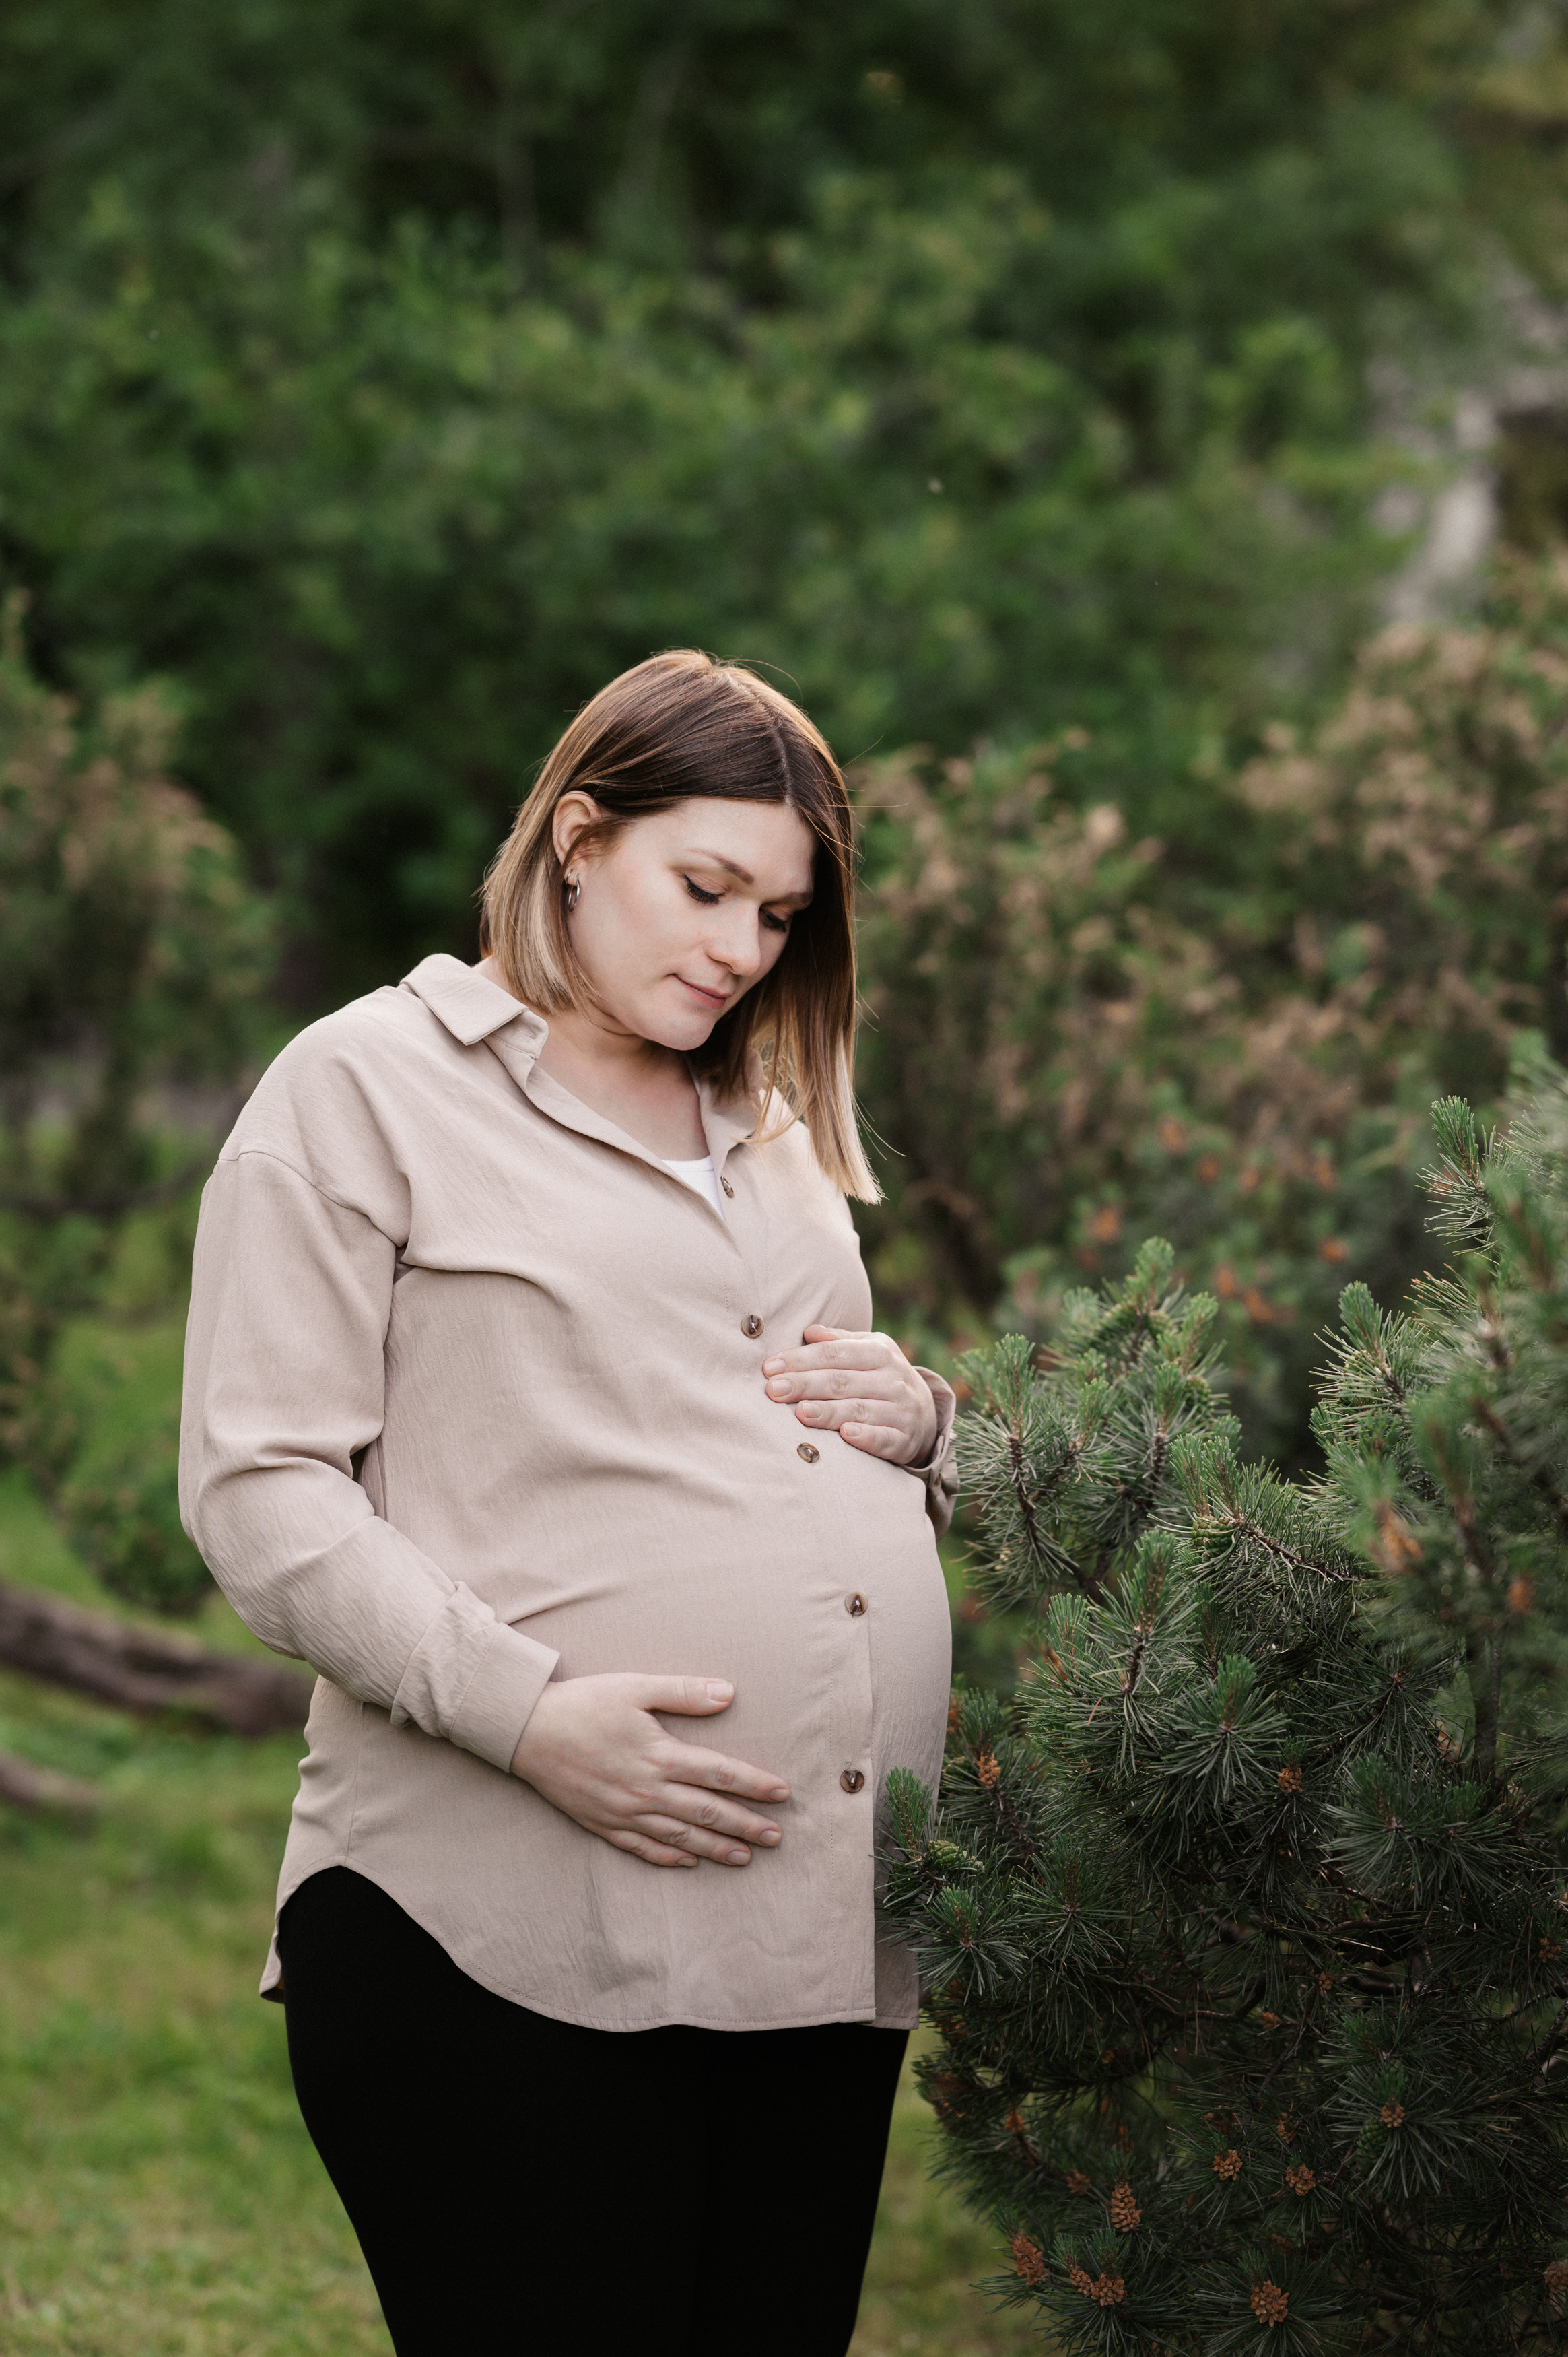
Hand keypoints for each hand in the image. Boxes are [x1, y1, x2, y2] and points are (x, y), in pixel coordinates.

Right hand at [509, 1674, 788, 1868]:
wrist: (526, 1731)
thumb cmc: (583, 1703)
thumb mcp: (635, 1687)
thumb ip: (683, 1692)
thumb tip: (729, 1693)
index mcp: (658, 1754)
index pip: (719, 1774)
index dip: (753, 1785)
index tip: (782, 1794)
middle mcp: (646, 1790)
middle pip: (706, 1812)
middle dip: (745, 1825)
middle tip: (776, 1836)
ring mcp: (624, 1812)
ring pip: (680, 1837)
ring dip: (716, 1848)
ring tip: (745, 1856)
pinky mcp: (602, 1824)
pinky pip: (643, 1848)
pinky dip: (670, 1858)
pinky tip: (690, 1862)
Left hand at [763, 1324, 939, 1465]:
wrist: (923, 1412)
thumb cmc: (880, 1376)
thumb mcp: (868, 1350)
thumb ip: (839, 1341)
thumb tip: (809, 1332)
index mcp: (880, 1352)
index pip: (835, 1352)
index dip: (801, 1359)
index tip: (770, 1367)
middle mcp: (892, 1379)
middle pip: (842, 1381)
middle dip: (805, 1384)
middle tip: (773, 1390)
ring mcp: (901, 1410)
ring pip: (859, 1410)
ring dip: (829, 1412)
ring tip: (800, 1413)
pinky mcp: (904, 1439)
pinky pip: (884, 1438)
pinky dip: (865, 1437)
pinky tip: (845, 1435)